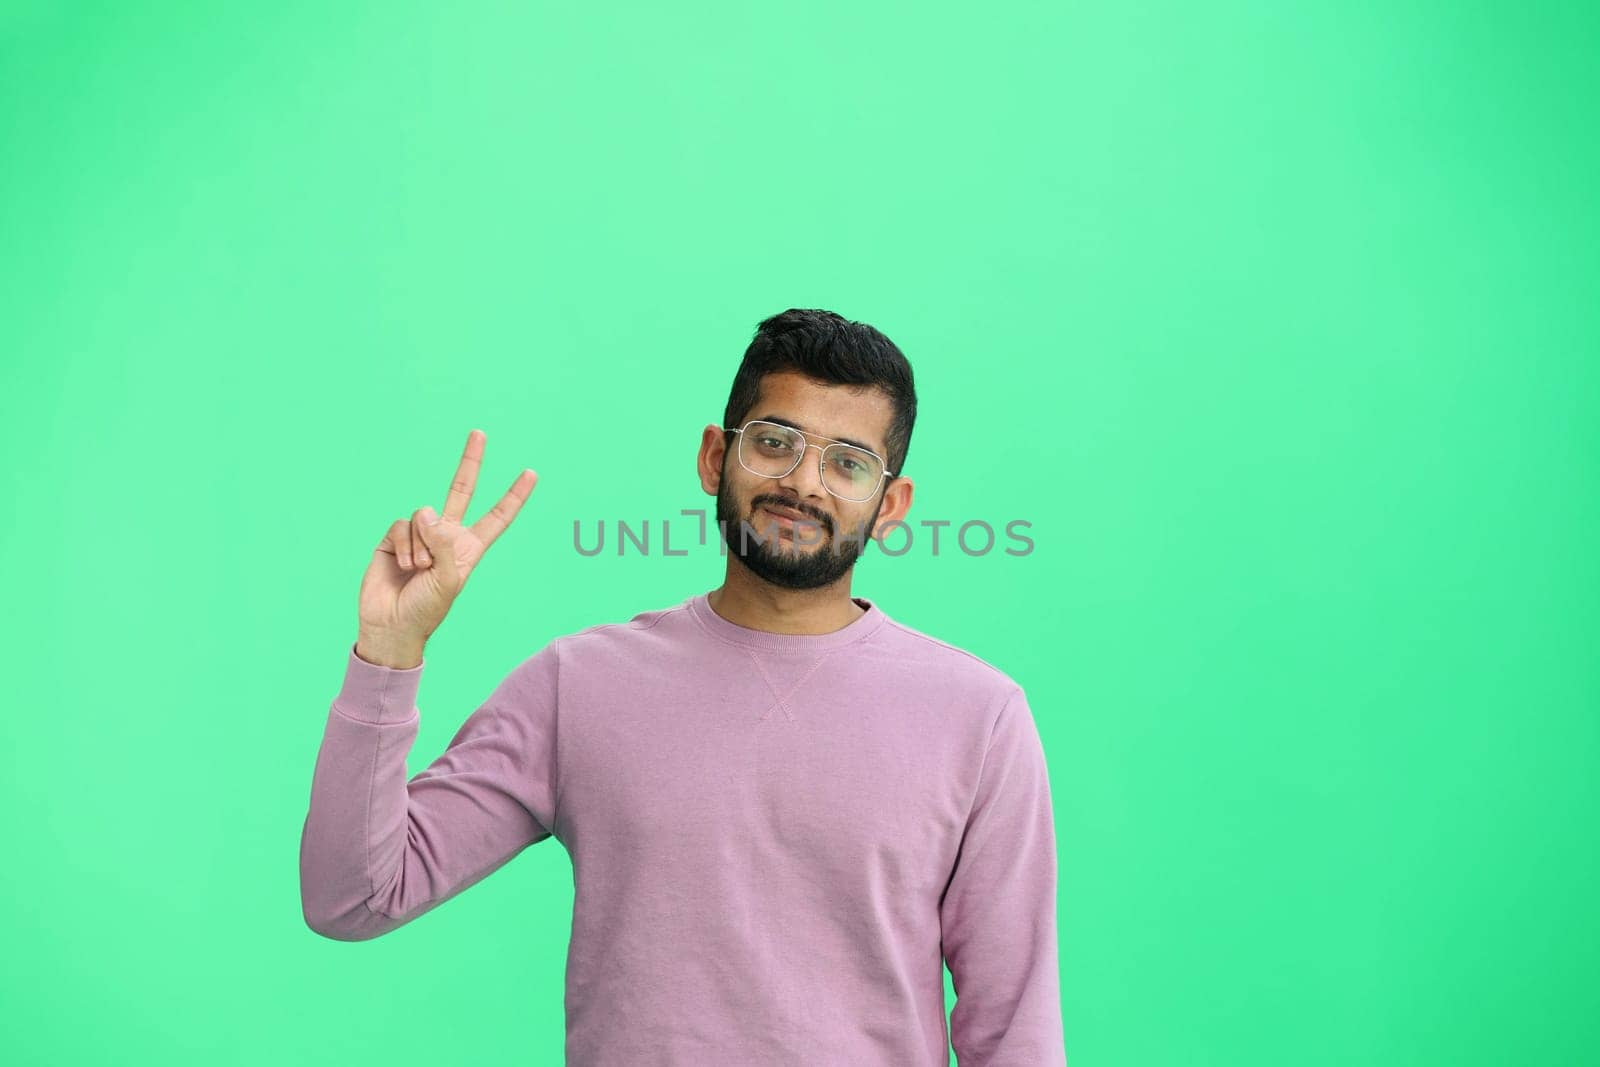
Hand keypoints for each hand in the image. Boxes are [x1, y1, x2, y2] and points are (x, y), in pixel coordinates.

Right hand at [356, 429, 536, 664]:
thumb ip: (445, 542)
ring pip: (423, 517)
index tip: (531, 473)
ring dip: (421, 547)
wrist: (392, 624)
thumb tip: (427, 511)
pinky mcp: (394, 537)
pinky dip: (403, 545)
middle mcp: (447, 536)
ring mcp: (420, 535)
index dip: (513, 496)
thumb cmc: (427, 609)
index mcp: (470, 548)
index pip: (497, 517)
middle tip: (480, 433)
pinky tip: (402, 565)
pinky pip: (402, 525)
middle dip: (470, 462)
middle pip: (461, 491)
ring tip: (418, 571)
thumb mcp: (450, 579)